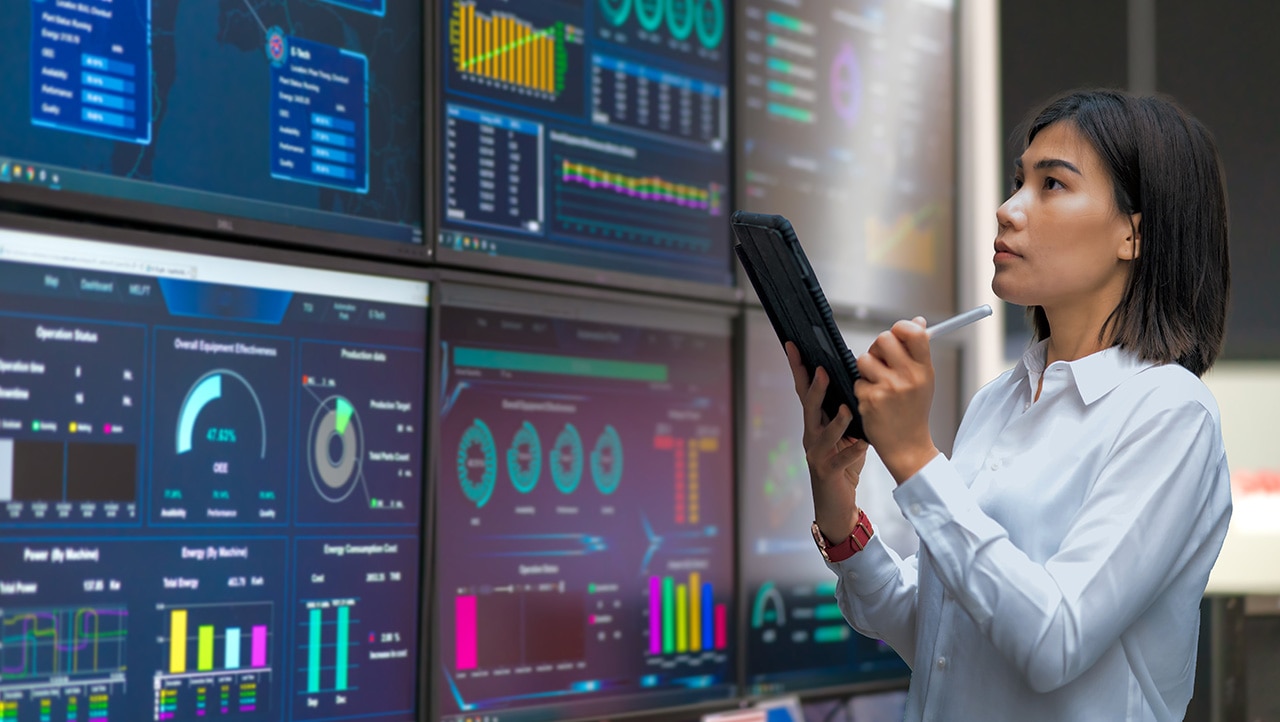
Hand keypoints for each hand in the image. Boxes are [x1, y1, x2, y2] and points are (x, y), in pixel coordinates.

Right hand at [785, 342, 867, 540]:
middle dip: (814, 387)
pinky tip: (863, 444)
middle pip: (808, 407)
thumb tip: (855, 380)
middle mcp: (810, 435)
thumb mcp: (845, 433)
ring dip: (835, 420)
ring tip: (848, 408)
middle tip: (822, 369)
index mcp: (814, 422)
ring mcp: (816, 454)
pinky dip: (852, 451)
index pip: (804, 390)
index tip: (794, 346)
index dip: (799, 368)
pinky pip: (840, 460)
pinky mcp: (828, 472)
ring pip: (822, 433)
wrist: (836, 503)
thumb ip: (846, 410)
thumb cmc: (843, 464)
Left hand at [855, 317, 939, 482]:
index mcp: (924, 369)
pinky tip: (873, 401)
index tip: (897, 334)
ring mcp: (888, 388)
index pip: (913, 332)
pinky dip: (862, 388)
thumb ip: (918, 350)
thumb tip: (918, 321)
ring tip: (877, 383)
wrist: (907, 446)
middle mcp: (908, 377)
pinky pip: (857, 381)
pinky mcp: (870, 399)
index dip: (901, 327)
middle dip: (878, 347)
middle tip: (881, 359)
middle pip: (884, 339)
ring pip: (864, 359)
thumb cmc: (913, 410)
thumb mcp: (924, 379)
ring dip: (866, 369)